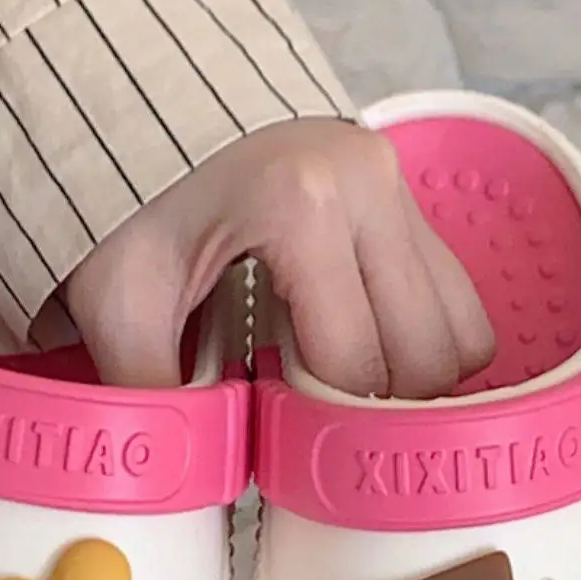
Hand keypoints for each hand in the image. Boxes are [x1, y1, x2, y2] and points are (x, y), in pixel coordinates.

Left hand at [62, 120, 494, 397]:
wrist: (149, 110)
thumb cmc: (137, 201)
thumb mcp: (120, 298)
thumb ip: (149, 389)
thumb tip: (186, 470)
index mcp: (301, 207)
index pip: (355, 367)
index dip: (323, 422)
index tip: (282, 432)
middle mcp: (369, 187)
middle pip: (424, 359)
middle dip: (375, 410)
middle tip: (312, 417)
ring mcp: (399, 187)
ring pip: (461, 335)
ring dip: (412, 381)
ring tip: (340, 386)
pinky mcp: (412, 196)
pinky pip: (458, 300)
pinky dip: (427, 343)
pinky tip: (365, 349)